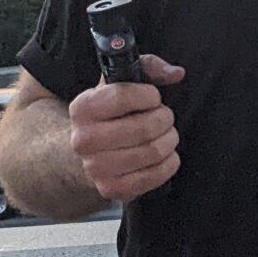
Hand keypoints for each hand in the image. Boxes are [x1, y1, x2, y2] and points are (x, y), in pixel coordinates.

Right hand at [68, 54, 185, 201]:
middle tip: (163, 117)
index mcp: (82, 107)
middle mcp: (82, 140)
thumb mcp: (123, 82)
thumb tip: (175, 73)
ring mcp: (95, 168)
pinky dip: (169, 162)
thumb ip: (149, 67)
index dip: (149, 95)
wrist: (91, 150)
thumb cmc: (113, 112)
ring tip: (164, 134)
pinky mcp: (112, 189)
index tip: (153, 97)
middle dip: (164, 118)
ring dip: (169, 139)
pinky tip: (164, 154)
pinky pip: (156, 175)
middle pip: (144, 128)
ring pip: (153, 151)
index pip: (123, 96)